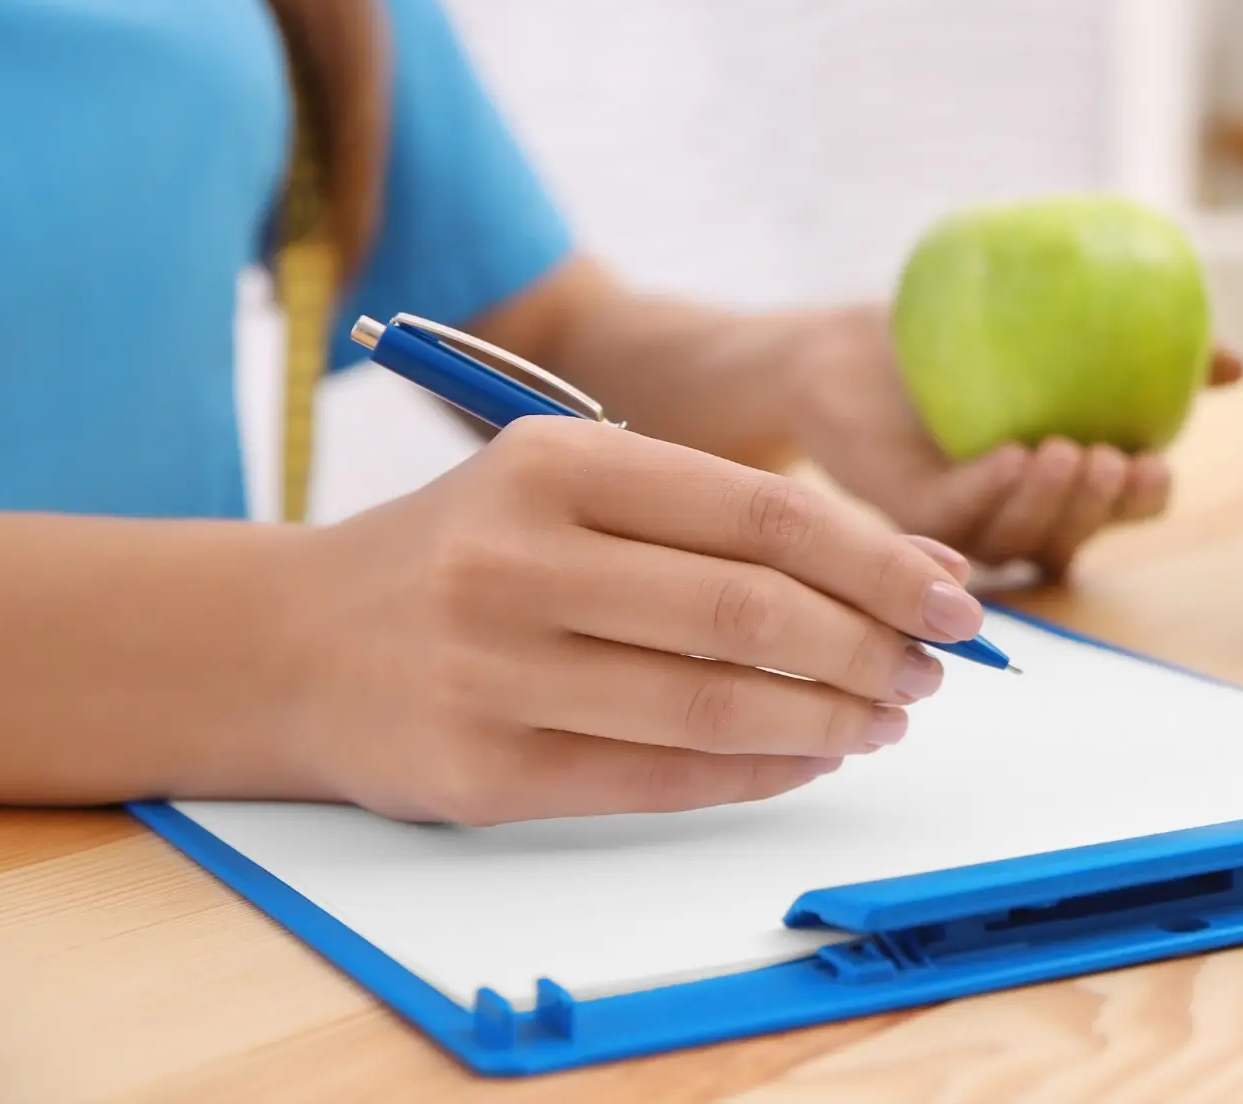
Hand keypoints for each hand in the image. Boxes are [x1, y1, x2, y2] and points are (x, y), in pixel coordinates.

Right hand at [284, 416, 985, 825]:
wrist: (286, 643)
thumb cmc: (469, 554)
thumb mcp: (574, 495)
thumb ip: (727, 520)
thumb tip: (915, 569)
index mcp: (552, 465)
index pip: (763, 513)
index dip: (880, 562)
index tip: (956, 599)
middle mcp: (516, 561)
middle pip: (751, 612)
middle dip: (871, 647)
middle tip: (931, 670)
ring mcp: (492, 670)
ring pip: (716, 704)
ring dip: (831, 718)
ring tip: (885, 714)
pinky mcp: (482, 770)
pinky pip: (662, 777)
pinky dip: (761, 771)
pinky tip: (811, 755)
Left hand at [786, 305, 1242, 577]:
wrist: (845, 348)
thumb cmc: (958, 339)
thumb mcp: (1057, 330)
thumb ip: (1147, 347)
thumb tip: (1234, 363)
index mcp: (1064, 486)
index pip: (1122, 510)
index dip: (1143, 499)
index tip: (1154, 460)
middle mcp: (1018, 517)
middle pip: (1075, 537)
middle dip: (1101, 510)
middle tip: (1109, 457)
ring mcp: (962, 524)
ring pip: (1018, 540)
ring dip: (1048, 504)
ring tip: (1060, 449)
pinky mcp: (906, 516)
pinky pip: (954, 519)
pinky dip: (986, 493)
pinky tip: (1006, 454)